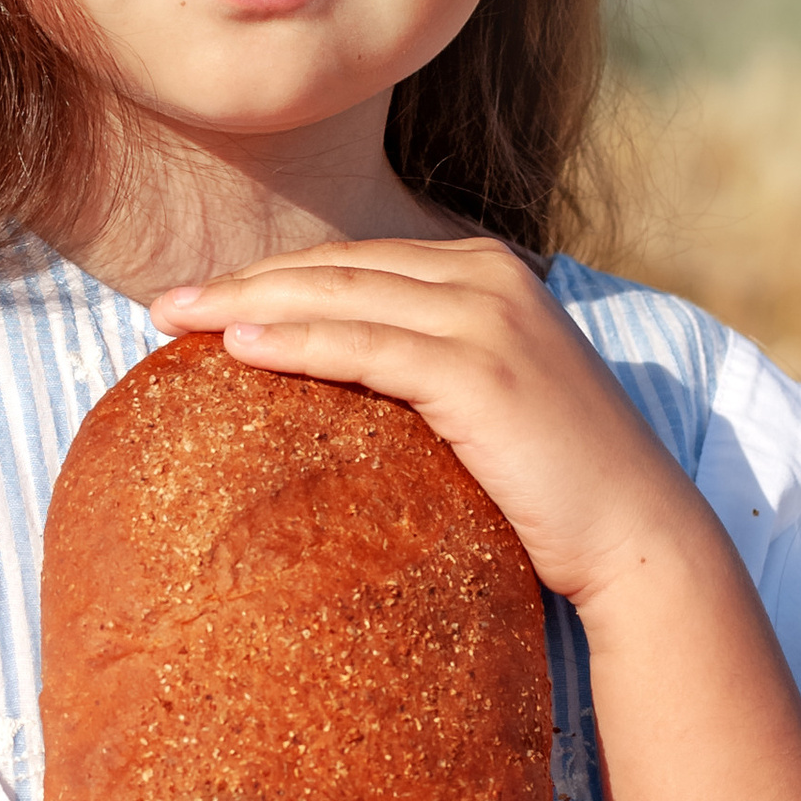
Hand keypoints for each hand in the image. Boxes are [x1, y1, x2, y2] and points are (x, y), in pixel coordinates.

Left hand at [152, 236, 713, 609]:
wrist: (638, 538)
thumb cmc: (554, 488)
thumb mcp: (486, 403)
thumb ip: (425, 370)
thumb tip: (340, 387)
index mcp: (488, 273)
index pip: (355, 263)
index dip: (272, 277)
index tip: (201, 300)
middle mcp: (489, 278)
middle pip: (335, 268)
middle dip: (241, 282)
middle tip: (161, 306)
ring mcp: (487, 318)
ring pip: (338, 296)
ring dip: (244, 303)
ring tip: (171, 320)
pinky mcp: (479, 370)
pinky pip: (363, 345)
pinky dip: (294, 340)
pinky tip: (236, 347)